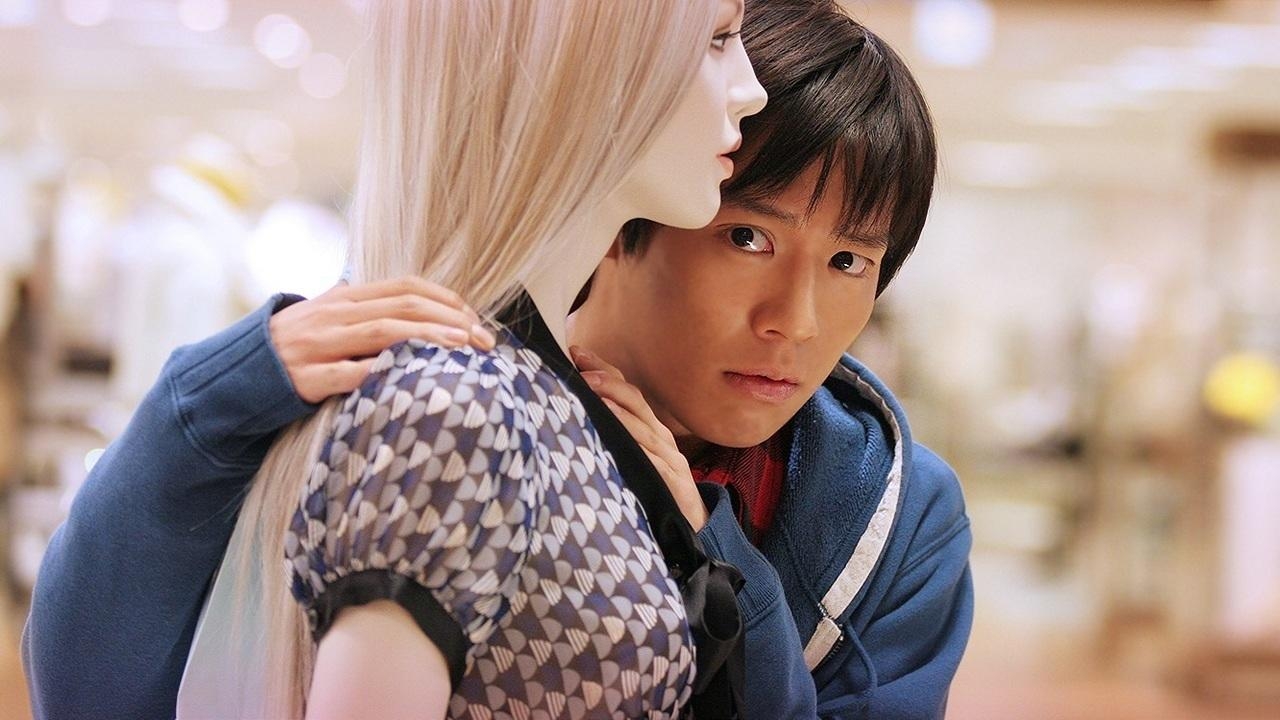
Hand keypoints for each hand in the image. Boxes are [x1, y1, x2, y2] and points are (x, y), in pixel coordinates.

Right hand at [269, 277, 496, 403]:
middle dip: (448, 321)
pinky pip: (348, 375)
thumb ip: (359, 307)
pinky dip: (381, 374)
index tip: (473, 317)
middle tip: (483, 339)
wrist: (233, 375)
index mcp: (343, 298)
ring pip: (381, 335)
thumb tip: (401, 301)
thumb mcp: (322, 317)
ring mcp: (318, 346)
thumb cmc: (289, 348)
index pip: (402, 287)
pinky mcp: (306, 379)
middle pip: (401, 308)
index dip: (443, 298)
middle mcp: (333, 315)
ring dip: (426, 339)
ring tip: (461, 348)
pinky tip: (410, 378)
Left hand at [572, 346, 707, 530]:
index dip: (603, 369)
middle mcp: (661, 439)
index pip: (626, 391)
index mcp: (650, 430)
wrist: (692, 527)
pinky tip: (622, 442)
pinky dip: (639, 450)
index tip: (576, 352)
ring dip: (619, 411)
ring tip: (595, 396)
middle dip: (609, 382)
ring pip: (644, 429)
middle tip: (582, 372)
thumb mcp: (635, 459)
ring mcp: (670, 460)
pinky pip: (655, 464)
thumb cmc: (656, 491)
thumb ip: (615, 438)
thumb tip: (577, 418)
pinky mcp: (673, 484)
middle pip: (636, 401)